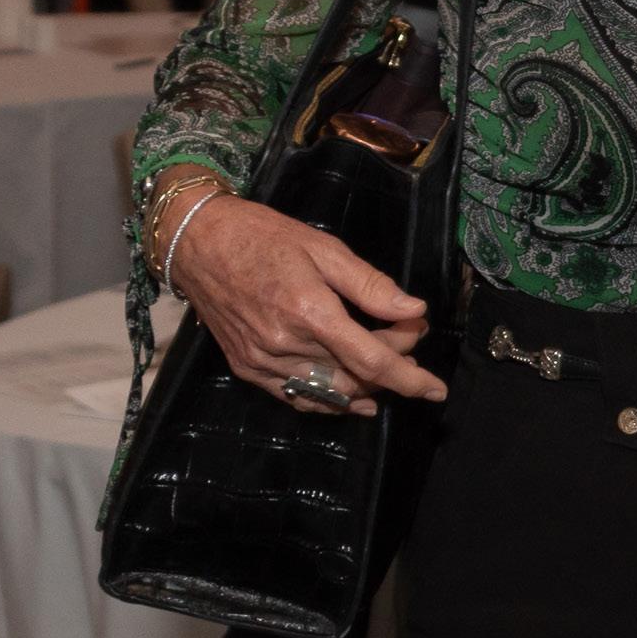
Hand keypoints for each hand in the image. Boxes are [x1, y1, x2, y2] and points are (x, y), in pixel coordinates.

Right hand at [164, 194, 443, 414]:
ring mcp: (262, 361)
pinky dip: (328, 400)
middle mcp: (284, 345)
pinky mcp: (246, 367)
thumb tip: (414, 311)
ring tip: (388, 365)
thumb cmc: (264, 237)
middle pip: (355, 375)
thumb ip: (371, 286)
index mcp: (310, 312)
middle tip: (408, 336)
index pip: (372, 361)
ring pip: (328, 392)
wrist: (198, 242)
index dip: (410, 379)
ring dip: (365, 385)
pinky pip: (295, 398)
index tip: (438, 389)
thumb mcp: (325, 249)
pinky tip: (352, 397)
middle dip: (393, 363)